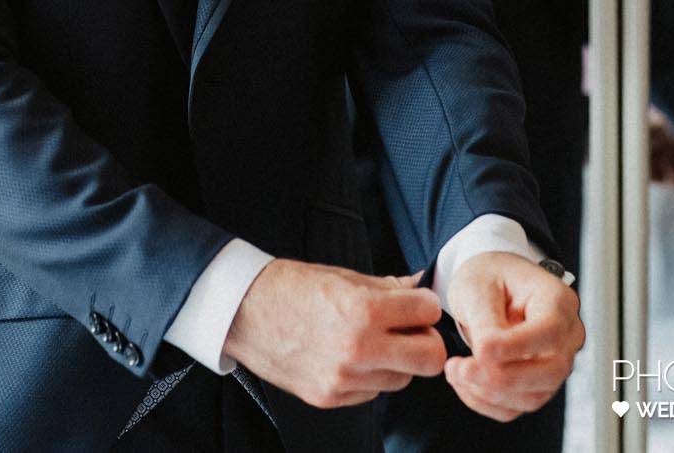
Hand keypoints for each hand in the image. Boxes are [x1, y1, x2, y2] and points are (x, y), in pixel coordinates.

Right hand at [223, 260, 447, 407]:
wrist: (243, 311)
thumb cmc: (289, 288)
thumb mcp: (342, 276)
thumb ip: (388, 286)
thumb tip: (420, 287)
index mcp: (363, 310)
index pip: (429, 313)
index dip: (425, 305)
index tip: (418, 304)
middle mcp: (357, 349)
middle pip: (431, 359)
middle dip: (426, 340)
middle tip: (410, 329)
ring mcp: (344, 378)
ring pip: (404, 378)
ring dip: (398, 361)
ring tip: (373, 341)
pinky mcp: (331, 397)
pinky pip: (373, 392)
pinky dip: (370, 376)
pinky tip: (350, 356)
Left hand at [443, 252, 583, 421]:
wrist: (488, 283)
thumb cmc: (487, 277)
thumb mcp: (478, 287)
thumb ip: (486, 322)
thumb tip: (486, 358)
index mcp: (557, 300)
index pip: (550, 332)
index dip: (517, 347)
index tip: (479, 349)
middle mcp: (566, 335)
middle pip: (551, 372)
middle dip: (502, 379)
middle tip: (459, 369)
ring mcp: (555, 363)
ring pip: (533, 396)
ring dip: (488, 393)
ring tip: (455, 371)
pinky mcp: (537, 384)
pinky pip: (516, 407)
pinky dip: (486, 402)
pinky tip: (463, 382)